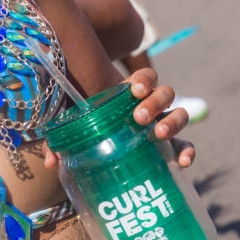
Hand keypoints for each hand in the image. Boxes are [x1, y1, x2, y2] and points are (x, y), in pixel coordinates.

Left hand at [43, 68, 194, 170]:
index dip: (144, 80)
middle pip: (165, 93)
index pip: (147, 77)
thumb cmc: (86, 131)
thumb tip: (52, 161)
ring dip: (173, 121)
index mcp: (129, 94)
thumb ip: (60, 140)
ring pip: (179, 114)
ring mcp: (159, 125)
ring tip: (158, 134)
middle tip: (138, 117)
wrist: (98, 144)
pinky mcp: (165, 147)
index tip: (133, 91)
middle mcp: (149, 106)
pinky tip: (183, 163)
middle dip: (155, 102)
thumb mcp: (73, 129)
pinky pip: (183, 145)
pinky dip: (187, 151)